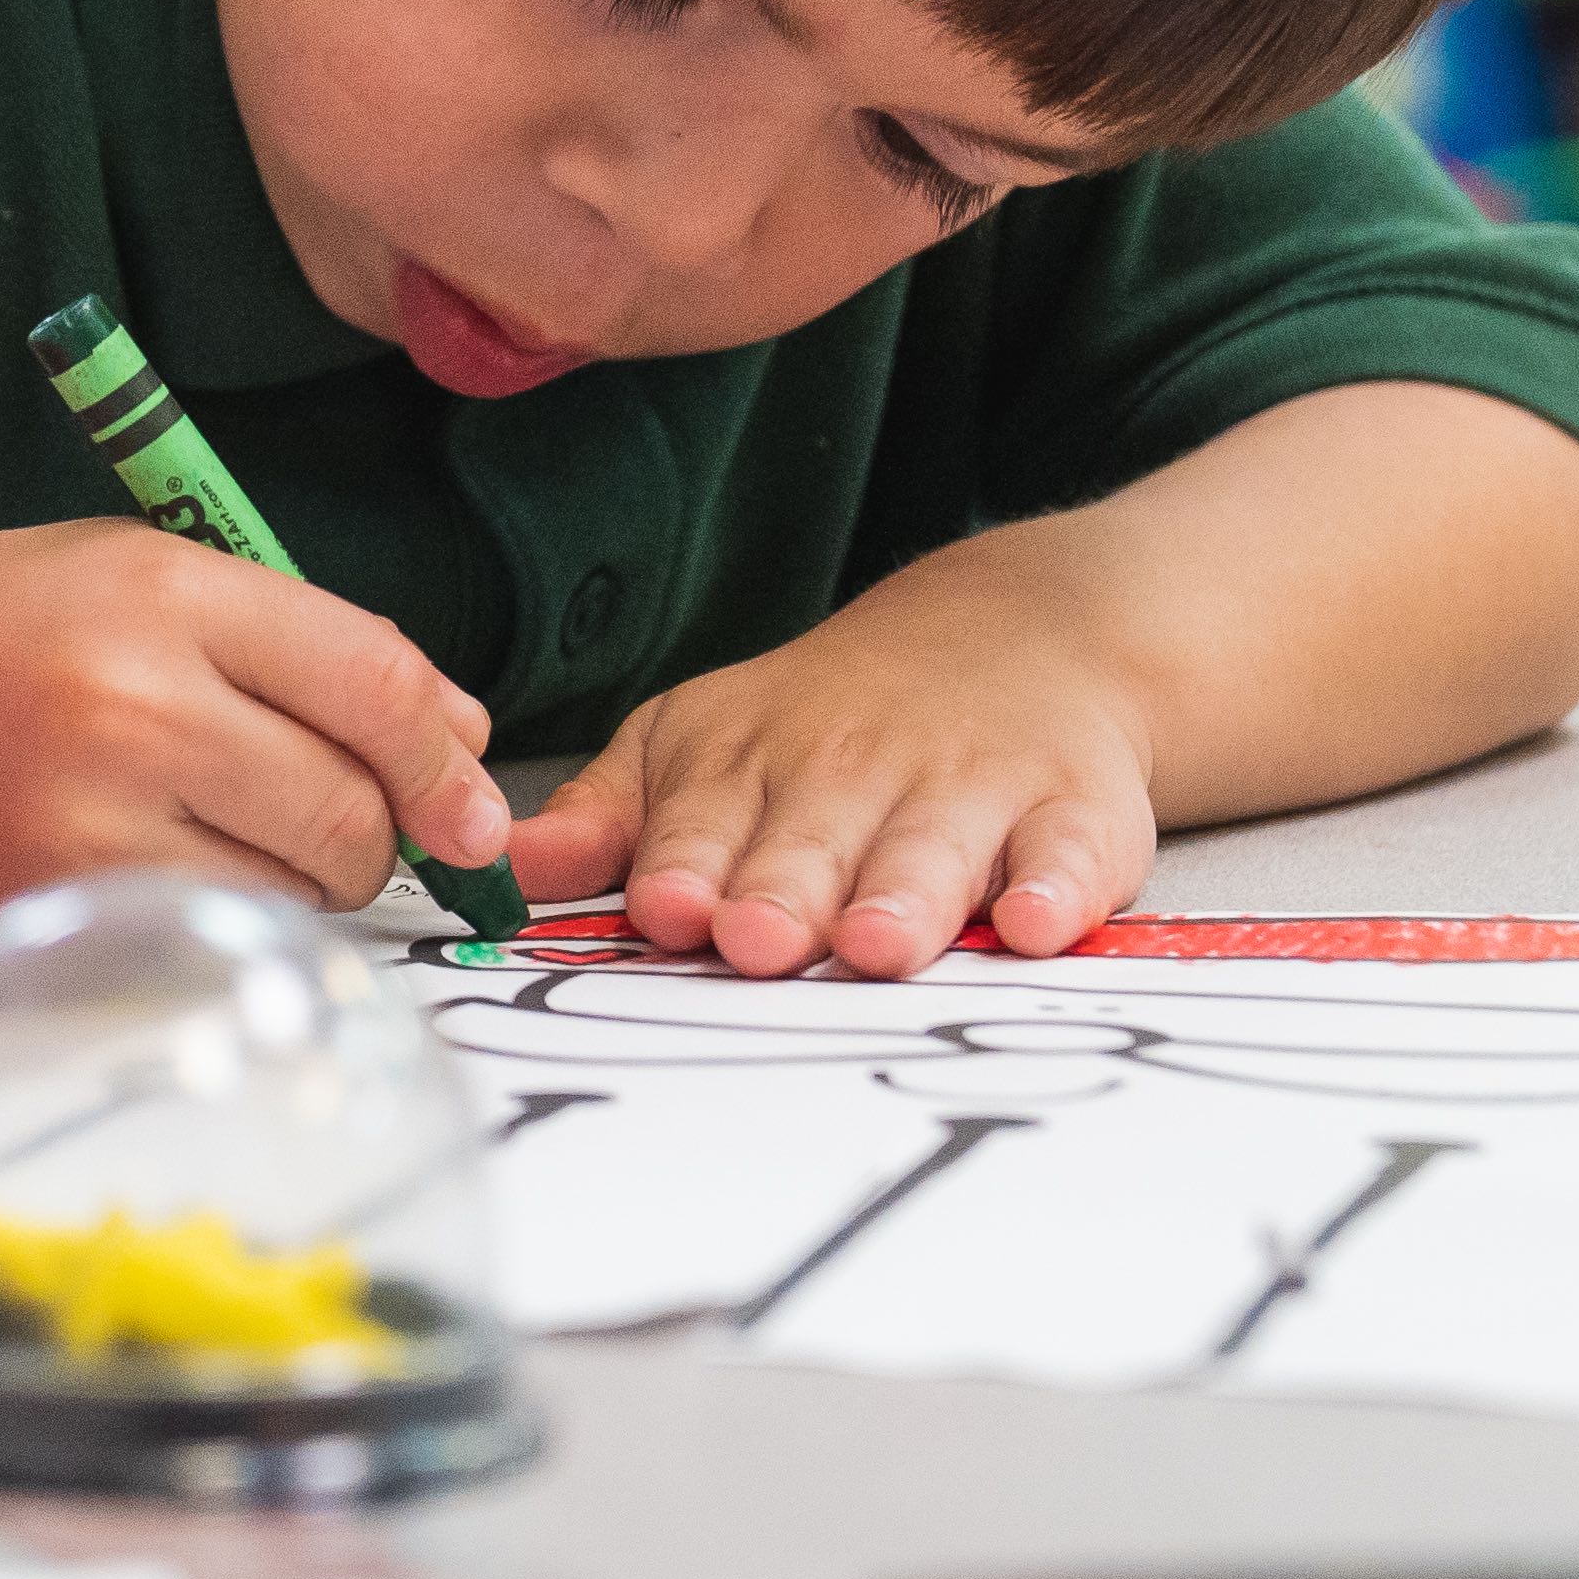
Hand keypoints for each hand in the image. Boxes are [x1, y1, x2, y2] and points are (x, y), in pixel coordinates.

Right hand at [0, 521, 512, 930]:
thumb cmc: (10, 624)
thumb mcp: (159, 576)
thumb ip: (317, 648)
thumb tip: (467, 747)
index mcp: (164, 596)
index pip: (372, 686)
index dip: (447, 755)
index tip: (474, 803)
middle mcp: (131, 709)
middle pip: (350, 808)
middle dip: (380, 828)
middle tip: (338, 817)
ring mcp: (88, 823)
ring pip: (298, 891)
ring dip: (309, 880)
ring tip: (237, 831)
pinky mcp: (57, 908)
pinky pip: (216, 933)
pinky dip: (235, 917)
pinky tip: (187, 871)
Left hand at [501, 557, 1157, 976]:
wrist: (1017, 636)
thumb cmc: (828, 724)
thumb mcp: (700, 744)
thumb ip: (611, 818)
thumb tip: (502, 871)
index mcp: (752, 767)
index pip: (704, 825)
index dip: (685, 865)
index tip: (666, 907)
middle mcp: (859, 776)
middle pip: (813, 844)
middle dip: (783, 891)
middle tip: (758, 938)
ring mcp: (971, 791)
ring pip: (932, 850)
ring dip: (905, 895)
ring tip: (878, 942)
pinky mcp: (1076, 813)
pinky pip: (1071, 853)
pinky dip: (1059, 887)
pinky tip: (1034, 921)